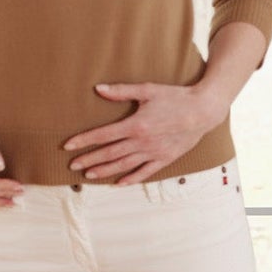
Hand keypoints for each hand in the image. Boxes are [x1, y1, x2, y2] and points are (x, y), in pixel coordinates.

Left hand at [64, 81, 222, 185]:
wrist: (203, 110)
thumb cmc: (175, 97)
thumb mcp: (148, 90)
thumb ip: (122, 91)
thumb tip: (98, 89)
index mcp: (135, 125)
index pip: (103, 135)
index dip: (84, 140)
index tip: (68, 146)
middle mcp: (142, 142)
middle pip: (109, 153)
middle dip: (89, 159)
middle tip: (72, 165)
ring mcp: (153, 152)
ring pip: (124, 165)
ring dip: (105, 170)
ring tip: (89, 175)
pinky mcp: (165, 158)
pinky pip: (145, 172)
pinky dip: (131, 178)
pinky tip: (119, 183)